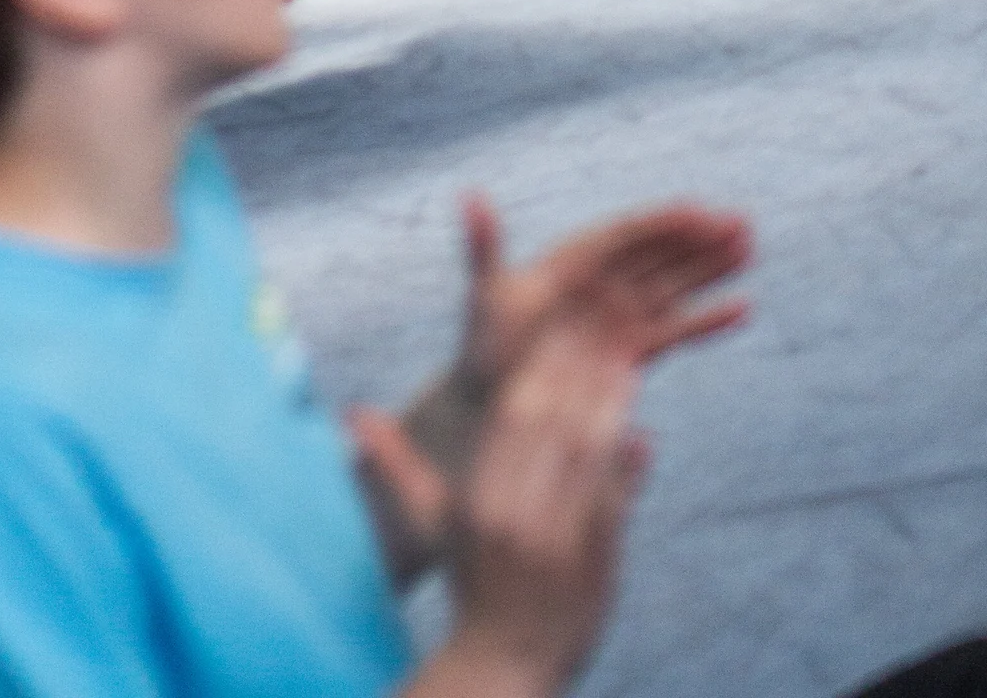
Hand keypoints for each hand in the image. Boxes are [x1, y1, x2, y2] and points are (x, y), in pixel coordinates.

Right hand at [357, 321, 647, 697]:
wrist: (505, 664)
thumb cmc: (470, 585)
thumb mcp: (432, 524)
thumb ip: (398, 466)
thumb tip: (352, 415)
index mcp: (476, 499)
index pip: (510, 415)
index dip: (536, 364)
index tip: (555, 326)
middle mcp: (512, 514)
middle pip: (550, 422)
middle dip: (576, 367)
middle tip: (599, 324)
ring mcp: (554, 539)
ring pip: (585, 452)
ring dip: (608, 400)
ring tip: (625, 357)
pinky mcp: (591, 561)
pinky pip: (611, 496)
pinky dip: (624, 456)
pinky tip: (634, 422)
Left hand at [449, 194, 749, 403]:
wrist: (489, 405)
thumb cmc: (483, 349)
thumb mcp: (484, 297)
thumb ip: (482, 247)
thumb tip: (469, 195)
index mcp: (570, 262)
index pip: (625, 235)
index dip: (662, 223)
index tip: (702, 212)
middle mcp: (598, 282)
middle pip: (657, 253)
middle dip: (698, 239)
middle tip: (744, 224)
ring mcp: (615, 315)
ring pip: (672, 285)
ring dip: (709, 268)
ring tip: (750, 250)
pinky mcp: (628, 349)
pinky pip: (673, 329)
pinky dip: (706, 320)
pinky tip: (742, 310)